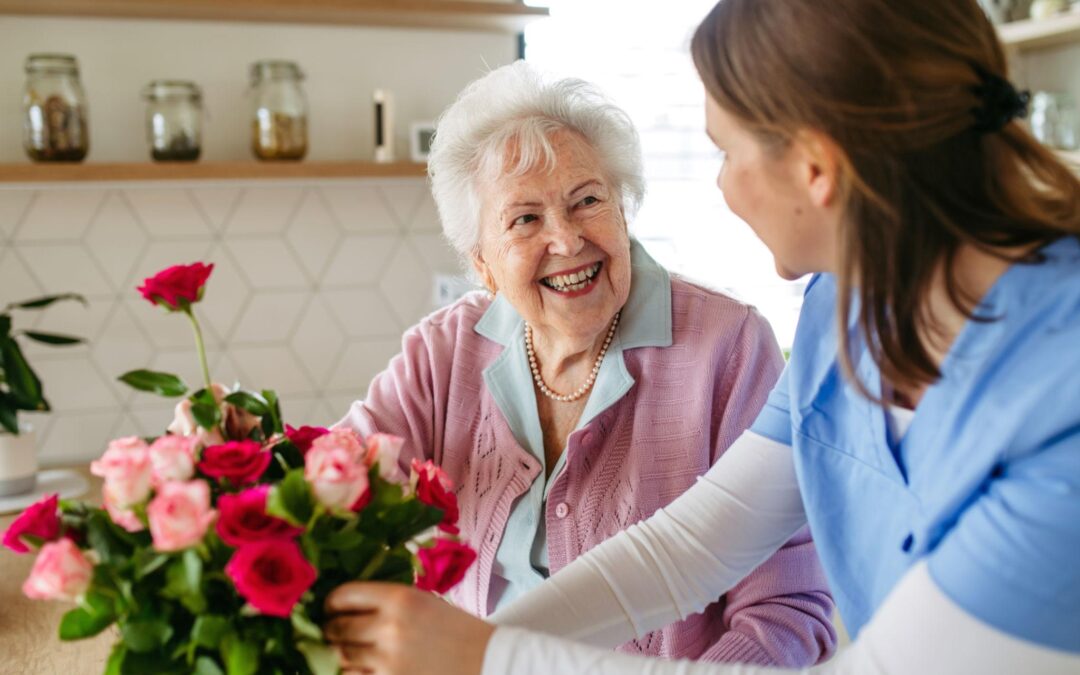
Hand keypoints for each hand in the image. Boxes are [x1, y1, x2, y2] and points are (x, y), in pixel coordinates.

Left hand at [325, 582, 494, 674]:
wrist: (486, 660)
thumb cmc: (455, 629)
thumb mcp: (422, 602)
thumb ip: (385, 602)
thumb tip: (344, 607)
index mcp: (399, 598)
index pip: (343, 595)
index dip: (331, 603)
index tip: (330, 608)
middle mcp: (389, 626)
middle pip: (336, 629)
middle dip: (331, 631)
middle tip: (332, 632)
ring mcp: (388, 659)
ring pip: (341, 657)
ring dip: (340, 654)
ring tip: (347, 651)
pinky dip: (353, 673)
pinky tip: (361, 668)